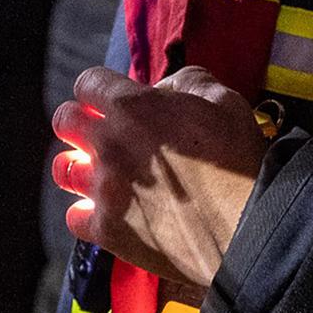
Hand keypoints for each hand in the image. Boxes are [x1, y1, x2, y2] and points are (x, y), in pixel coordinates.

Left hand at [51, 65, 266, 288]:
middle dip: (80, 123)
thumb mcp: (223, 100)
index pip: (88, 83)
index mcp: (133, 106)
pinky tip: (109, 212)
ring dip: (78, 167)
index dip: (100, 90)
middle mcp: (110, 144)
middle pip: (64, 121)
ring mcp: (105, 189)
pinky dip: (87, 214)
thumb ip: (186, 82)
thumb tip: (163, 88)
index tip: (111, 102)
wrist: (250, 228)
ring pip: (62, 169)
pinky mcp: (109, 230)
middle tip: (101, 135)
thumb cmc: (240, 161)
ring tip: (100, 174)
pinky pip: (75, 218)